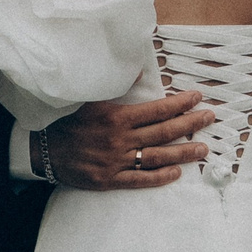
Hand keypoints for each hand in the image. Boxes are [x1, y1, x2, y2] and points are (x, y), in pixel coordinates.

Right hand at [44, 90, 214, 188]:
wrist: (41, 150)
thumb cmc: (66, 121)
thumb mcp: (89, 97)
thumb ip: (116, 86)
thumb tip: (139, 71)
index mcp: (117, 116)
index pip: (157, 109)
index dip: (180, 104)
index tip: (197, 98)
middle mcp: (120, 139)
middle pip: (163, 132)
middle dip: (190, 124)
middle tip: (210, 119)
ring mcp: (116, 161)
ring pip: (157, 157)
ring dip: (182, 153)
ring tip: (203, 149)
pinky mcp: (109, 180)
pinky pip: (139, 180)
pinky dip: (159, 177)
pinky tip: (176, 173)